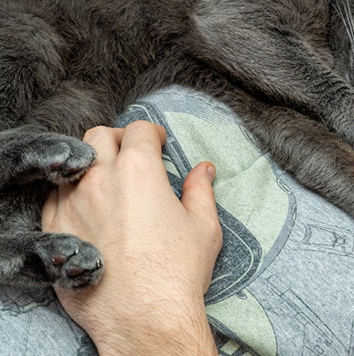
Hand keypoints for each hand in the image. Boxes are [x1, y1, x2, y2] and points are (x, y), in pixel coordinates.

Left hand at [42, 121, 221, 354]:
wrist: (144, 318)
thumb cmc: (177, 272)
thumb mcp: (204, 226)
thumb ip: (201, 190)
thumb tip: (203, 170)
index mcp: (139, 171)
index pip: (139, 130)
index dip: (152, 133)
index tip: (158, 144)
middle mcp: (100, 180)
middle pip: (98, 136)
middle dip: (118, 140)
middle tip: (132, 155)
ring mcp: (71, 204)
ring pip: (73, 164)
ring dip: (92, 165)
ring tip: (109, 183)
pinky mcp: (54, 231)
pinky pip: (54, 197)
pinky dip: (71, 194)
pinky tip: (89, 208)